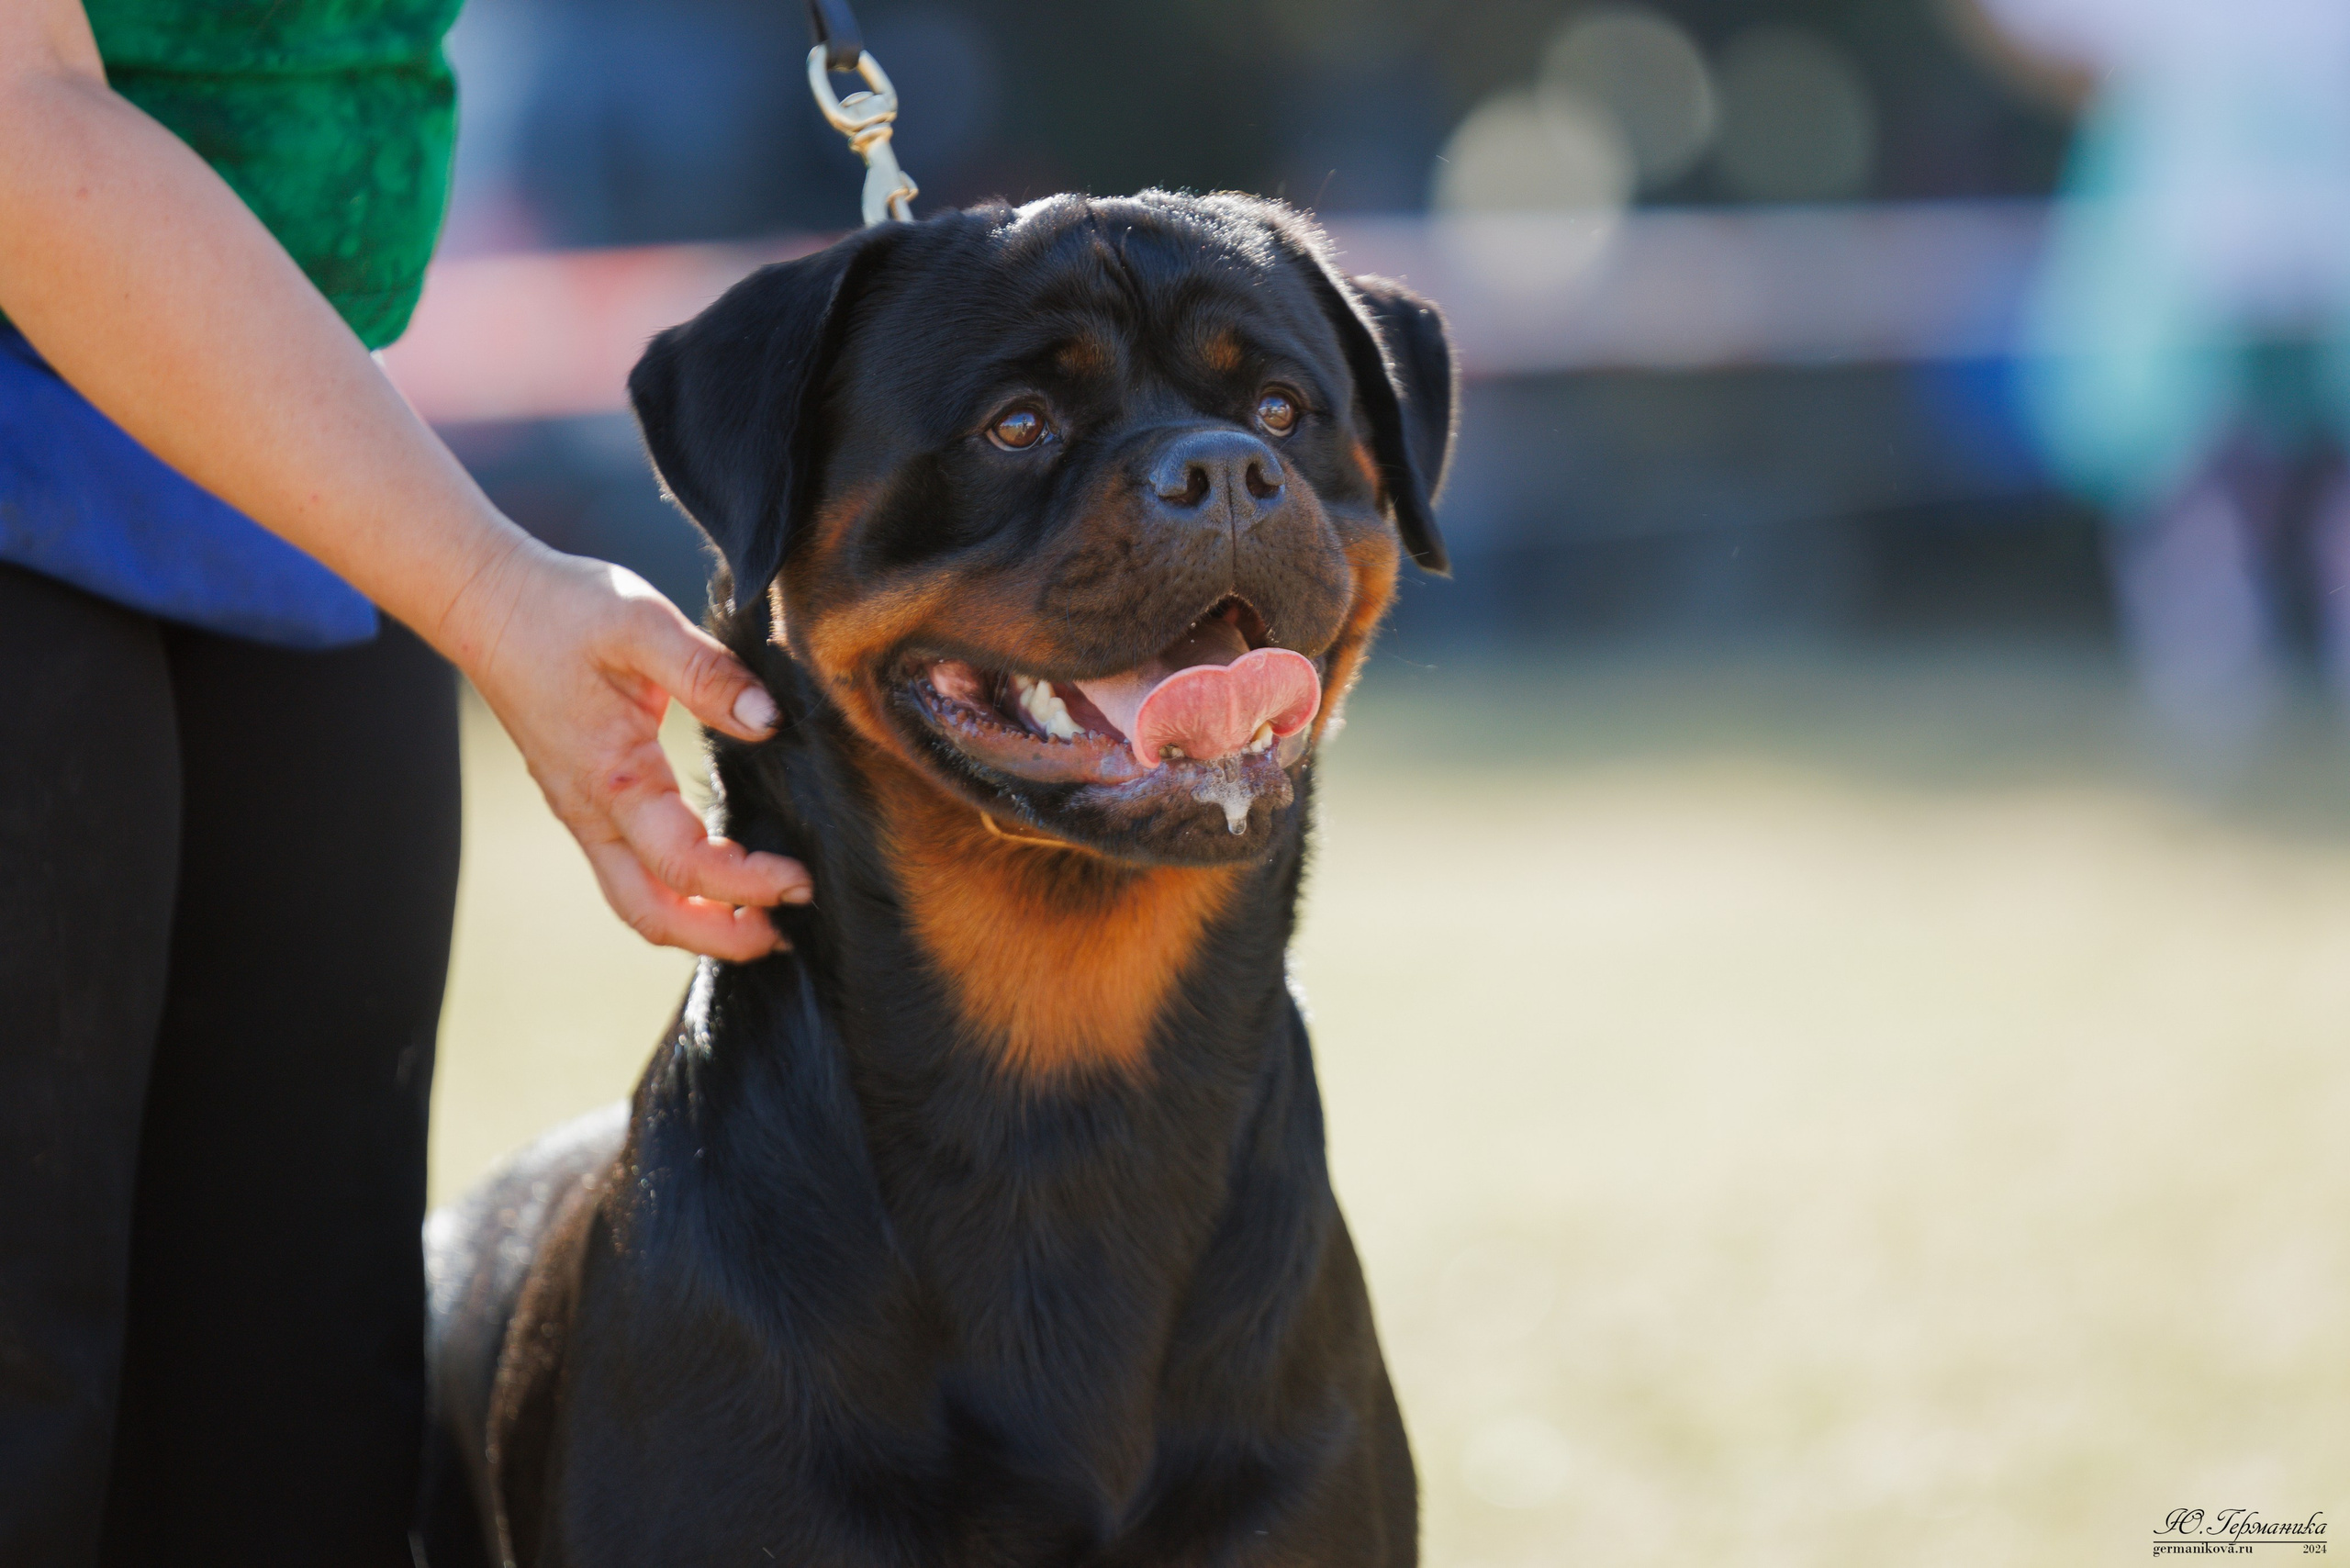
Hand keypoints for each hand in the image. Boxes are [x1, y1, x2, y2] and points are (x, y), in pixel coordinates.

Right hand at [442, 537, 809, 959]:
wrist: (485, 601)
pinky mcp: (584, 800)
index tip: (801, 881)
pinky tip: (717, 880)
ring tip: (760, 923)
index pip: (686, 864)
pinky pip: (630, 871)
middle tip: (783, 935)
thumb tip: (768, 719)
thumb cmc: (562, 609)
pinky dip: (676, 892)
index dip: (746, 884)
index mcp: (613, 778)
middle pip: (652, 914)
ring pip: (637, 900)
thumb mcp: (642, 624)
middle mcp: (592, 811)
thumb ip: (709, 673)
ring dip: (698, 924)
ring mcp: (583, 811)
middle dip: (720, 937)